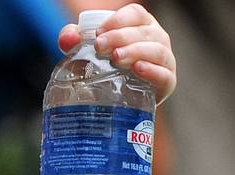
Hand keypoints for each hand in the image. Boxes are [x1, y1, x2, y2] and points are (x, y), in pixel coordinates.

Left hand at [57, 4, 176, 103]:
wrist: (122, 100)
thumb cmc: (107, 68)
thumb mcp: (89, 52)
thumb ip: (75, 41)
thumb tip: (67, 39)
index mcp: (142, 25)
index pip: (136, 13)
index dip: (118, 20)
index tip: (99, 33)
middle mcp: (157, 39)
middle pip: (144, 31)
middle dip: (121, 37)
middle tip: (100, 47)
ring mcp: (165, 60)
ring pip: (157, 50)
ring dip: (136, 51)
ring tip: (116, 58)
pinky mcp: (167, 82)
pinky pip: (165, 74)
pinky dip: (153, 71)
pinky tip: (138, 69)